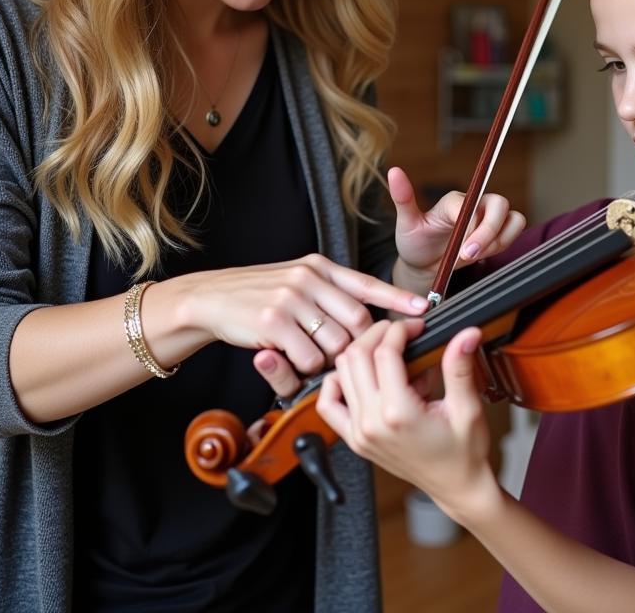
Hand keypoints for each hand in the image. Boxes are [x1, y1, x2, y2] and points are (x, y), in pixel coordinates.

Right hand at [182, 254, 427, 379]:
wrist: (211, 298)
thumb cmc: (260, 295)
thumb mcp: (298, 280)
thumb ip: (330, 292)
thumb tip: (368, 313)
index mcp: (320, 267)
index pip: (367, 284)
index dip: (398, 298)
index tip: (424, 309)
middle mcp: (309, 278)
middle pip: (358, 322)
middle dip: (358, 345)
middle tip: (345, 356)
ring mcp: (292, 298)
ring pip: (336, 343)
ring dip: (328, 359)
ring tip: (309, 353)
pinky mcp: (274, 321)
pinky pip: (309, 357)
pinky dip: (304, 367)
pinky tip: (289, 357)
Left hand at [315, 319, 499, 518]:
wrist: (455, 486)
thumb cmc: (463, 452)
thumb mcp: (468, 408)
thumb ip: (459, 368)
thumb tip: (466, 334)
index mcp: (398, 414)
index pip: (384, 353)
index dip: (400, 330)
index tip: (416, 326)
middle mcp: (371, 423)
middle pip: (356, 356)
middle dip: (378, 334)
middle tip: (401, 332)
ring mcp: (358, 432)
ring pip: (341, 372)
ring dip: (361, 352)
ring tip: (388, 353)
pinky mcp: (354, 439)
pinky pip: (329, 403)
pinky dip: (338, 382)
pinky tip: (360, 375)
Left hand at [390, 166, 525, 271]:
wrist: (424, 264)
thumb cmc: (415, 241)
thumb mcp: (406, 223)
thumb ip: (403, 198)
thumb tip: (393, 171)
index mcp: (453, 201)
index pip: (472, 203)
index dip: (472, 225)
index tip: (462, 250)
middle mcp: (474, 204)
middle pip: (500, 204)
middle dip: (489, 233)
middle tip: (468, 255)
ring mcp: (488, 217)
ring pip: (513, 218)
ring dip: (498, 240)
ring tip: (473, 255)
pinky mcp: (498, 231)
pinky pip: (515, 230)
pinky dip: (506, 243)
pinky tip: (484, 254)